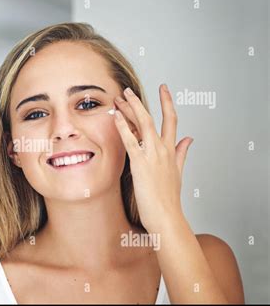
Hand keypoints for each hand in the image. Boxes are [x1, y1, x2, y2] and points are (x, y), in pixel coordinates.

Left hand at [113, 84, 192, 233]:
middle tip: (127, 90)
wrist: (167, 216)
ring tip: (119, 98)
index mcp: (172, 151)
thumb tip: (190, 139)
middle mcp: (163, 149)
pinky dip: (123, 126)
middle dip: (139, 102)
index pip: (171, 120)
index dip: (168, 102)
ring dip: (129, 109)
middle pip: (152, 118)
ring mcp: (153, 155)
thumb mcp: (178, 172)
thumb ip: (182, 153)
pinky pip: (130, 140)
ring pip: (142, 124)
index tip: (164, 88)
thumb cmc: (169, 199)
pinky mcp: (141, 163)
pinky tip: (116, 116)